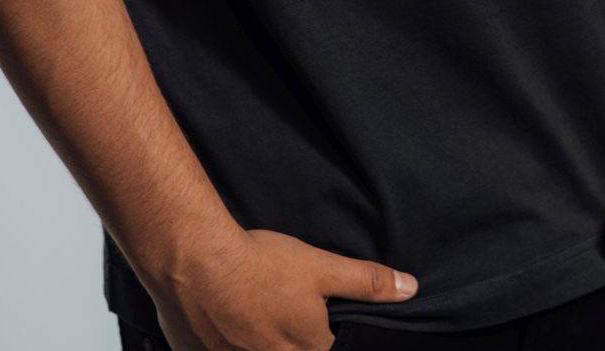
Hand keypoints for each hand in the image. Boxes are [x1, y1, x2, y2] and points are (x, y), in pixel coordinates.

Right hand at [148, 225, 418, 350]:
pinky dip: (231, 344)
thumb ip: (365, 282)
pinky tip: (230, 324)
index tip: (319, 326)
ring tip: (259, 317)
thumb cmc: (259, 265)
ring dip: (263, 340)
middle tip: (282, 312)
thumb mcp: (320, 267)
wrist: (193, 262)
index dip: (329, 339)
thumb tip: (410, 289)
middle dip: (295, 339)